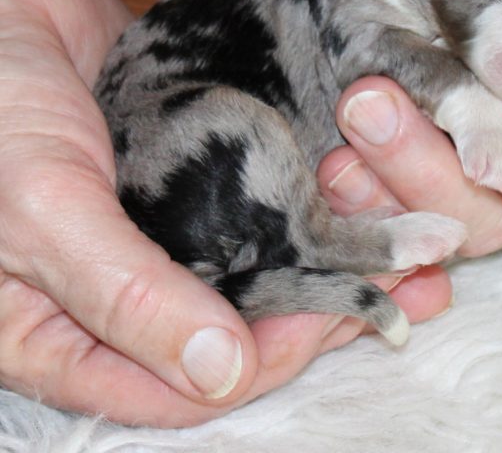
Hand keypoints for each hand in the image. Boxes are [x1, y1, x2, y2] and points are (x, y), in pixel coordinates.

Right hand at [0, 0, 453, 426]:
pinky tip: (359, 189)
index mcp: (64, 331)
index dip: (267, 360)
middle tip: (404, 287)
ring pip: (253, 265)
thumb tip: (220, 374)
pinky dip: (306, 202)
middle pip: (232, 328)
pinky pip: (255, 200)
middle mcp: (119, 288)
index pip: (181, 381)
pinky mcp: (188, 170)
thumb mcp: (43, 209)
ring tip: (408, 246)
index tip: (343, 319)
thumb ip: (127, 294)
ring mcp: (158, 225)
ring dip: (326, 259)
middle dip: (317, 310)